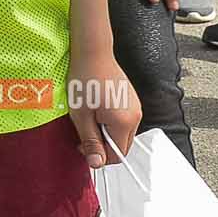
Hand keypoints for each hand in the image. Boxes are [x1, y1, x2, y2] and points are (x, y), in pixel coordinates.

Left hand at [67, 42, 141, 166]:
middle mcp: (136, 117)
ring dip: (106, 132)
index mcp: (124, 123)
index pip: (117, 156)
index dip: (98, 155)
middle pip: (121, 146)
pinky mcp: (132, 101)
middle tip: (83, 129)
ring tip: (90, 115)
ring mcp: (136, 108)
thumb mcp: (81, 115)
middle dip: (102, 144)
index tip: (82, 144)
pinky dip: (110, 122)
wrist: (93, 53)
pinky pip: (123, 121)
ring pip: (122, 134)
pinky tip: (97, 108)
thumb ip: (91, 141)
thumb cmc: (84, 80)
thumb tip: (97, 163)